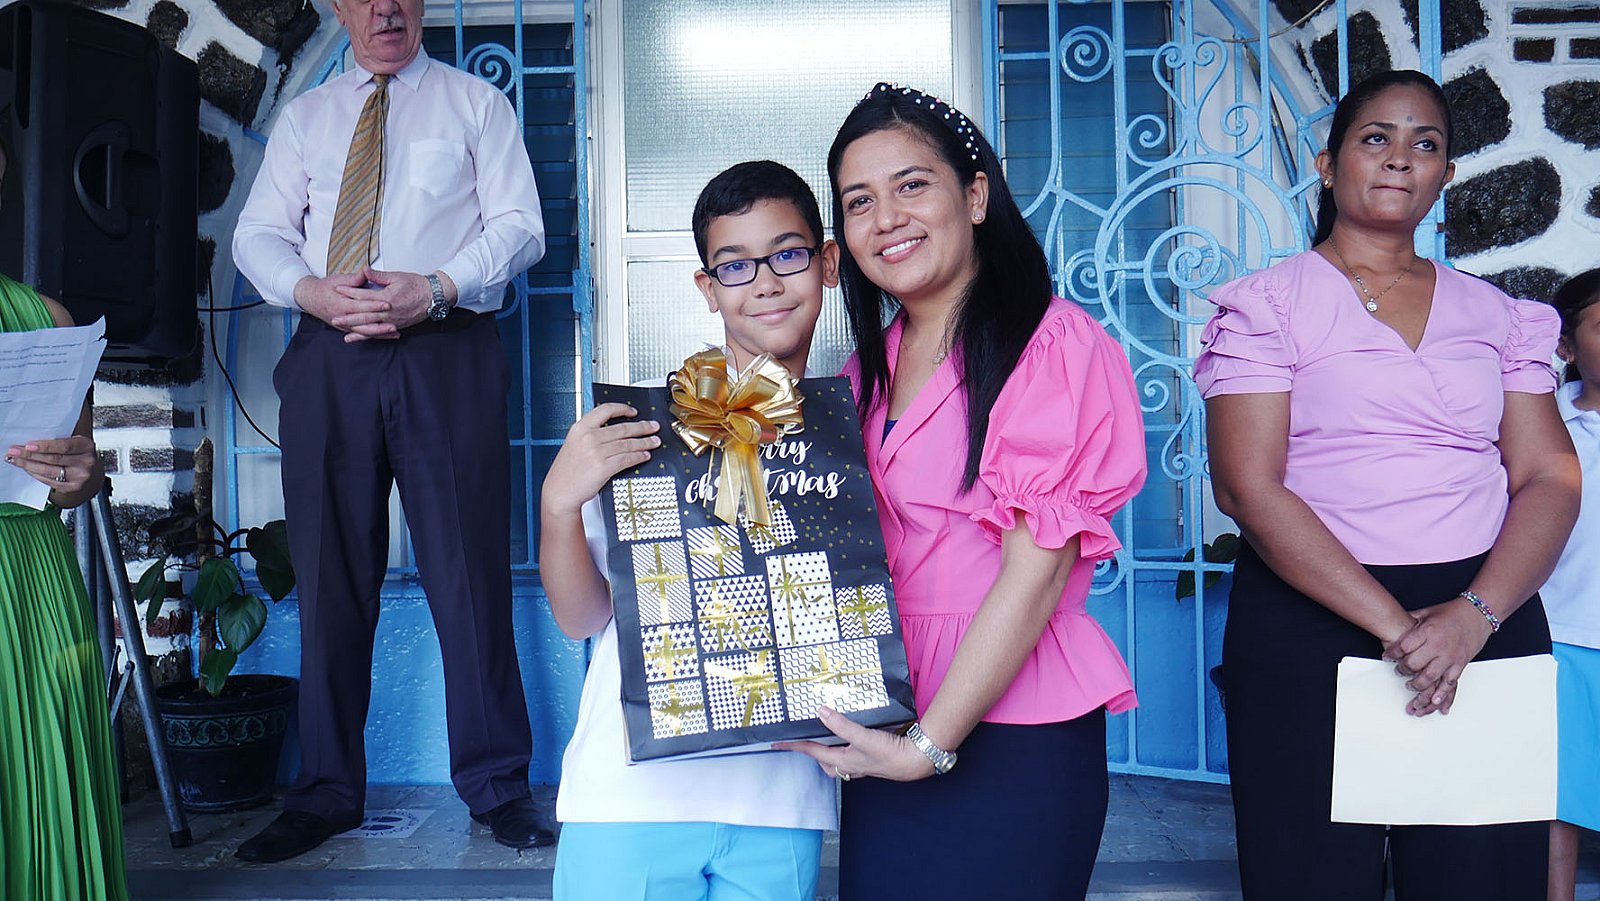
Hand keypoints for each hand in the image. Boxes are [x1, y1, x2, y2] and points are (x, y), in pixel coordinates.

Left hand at [6, 435, 98, 496]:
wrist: (89, 467)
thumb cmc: (77, 450)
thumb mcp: (74, 439)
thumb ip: (59, 437)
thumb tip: (33, 438)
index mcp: (86, 446)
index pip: (64, 446)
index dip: (45, 446)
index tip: (28, 445)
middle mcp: (86, 463)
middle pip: (54, 459)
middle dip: (30, 455)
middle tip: (14, 451)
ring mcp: (80, 477)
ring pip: (49, 471)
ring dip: (29, 465)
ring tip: (16, 460)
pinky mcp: (72, 487)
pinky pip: (50, 481)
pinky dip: (36, 474)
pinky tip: (27, 469)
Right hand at [293, 272, 387, 334]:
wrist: (310, 298)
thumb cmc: (325, 288)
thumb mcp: (338, 280)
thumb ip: (354, 279)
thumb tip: (365, 272)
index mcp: (341, 304)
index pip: (361, 306)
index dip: (375, 305)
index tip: (388, 304)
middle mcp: (342, 317)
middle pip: (364, 322)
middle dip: (380, 324)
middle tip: (395, 323)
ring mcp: (344, 325)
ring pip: (364, 332)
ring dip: (380, 333)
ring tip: (394, 332)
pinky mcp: (346, 329)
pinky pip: (362, 334)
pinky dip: (375, 336)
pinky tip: (387, 336)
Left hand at [331, 267, 436, 341]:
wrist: (434, 297)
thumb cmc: (416, 285)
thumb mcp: (397, 277)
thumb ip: (378, 276)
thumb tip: (364, 270)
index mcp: (387, 298)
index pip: (364, 295)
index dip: (350, 292)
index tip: (337, 289)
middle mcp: (388, 312)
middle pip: (364, 315)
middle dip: (347, 316)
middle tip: (333, 317)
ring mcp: (392, 321)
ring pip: (369, 327)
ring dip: (353, 328)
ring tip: (340, 328)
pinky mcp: (396, 326)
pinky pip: (378, 333)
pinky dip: (365, 336)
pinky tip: (355, 338)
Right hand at [540, 403, 661, 515]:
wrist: (560, 491)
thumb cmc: (567, 470)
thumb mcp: (574, 443)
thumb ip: (591, 434)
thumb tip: (616, 430)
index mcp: (580, 428)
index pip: (605, 410)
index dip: (622, 409)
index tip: (633, 412)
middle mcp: (588, 437)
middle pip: (622, 428)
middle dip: (642, 427)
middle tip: (653, 427)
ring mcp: (596, 452)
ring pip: (627, 444)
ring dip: (644, 442)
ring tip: (654, 442)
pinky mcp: (603, 467)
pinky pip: (627, 459)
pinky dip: (639, 456)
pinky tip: (644, 456)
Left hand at [774, 707, 936, 781]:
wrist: (916, 762)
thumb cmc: (890, 754)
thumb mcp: (863, 737)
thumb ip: (841, 725)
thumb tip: (821, 712)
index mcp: (843, 760)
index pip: (812, 752)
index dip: (794, 745)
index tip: (777, 744)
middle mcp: (851, 765)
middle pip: (824, 761)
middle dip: (812, 753)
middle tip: (803, 742)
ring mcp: (862, 764)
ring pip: (838, 760)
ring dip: (829, 751)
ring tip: (826, 738)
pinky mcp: (873, 760)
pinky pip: (852, 756)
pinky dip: (847, 747)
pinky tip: (853, 739)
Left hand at [1382, 598, 1493, 715]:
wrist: (1477, 614)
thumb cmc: (1451, 612)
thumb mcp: (1426, 612)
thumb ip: (1410, 620)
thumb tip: (1391, 623)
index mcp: (1427, 631)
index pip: (1403, 646)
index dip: (1392, 653)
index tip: (1387, 656)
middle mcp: (1438, 645)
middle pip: (1414, 664)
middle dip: (1403, 670)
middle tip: (1398, 671)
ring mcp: (1450, 657)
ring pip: (1430, 677)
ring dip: (1417, 685)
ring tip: (1410, 685)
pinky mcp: (1460, 665)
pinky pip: (1449, 683)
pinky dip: (1441, 694)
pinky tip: (1433, 702)